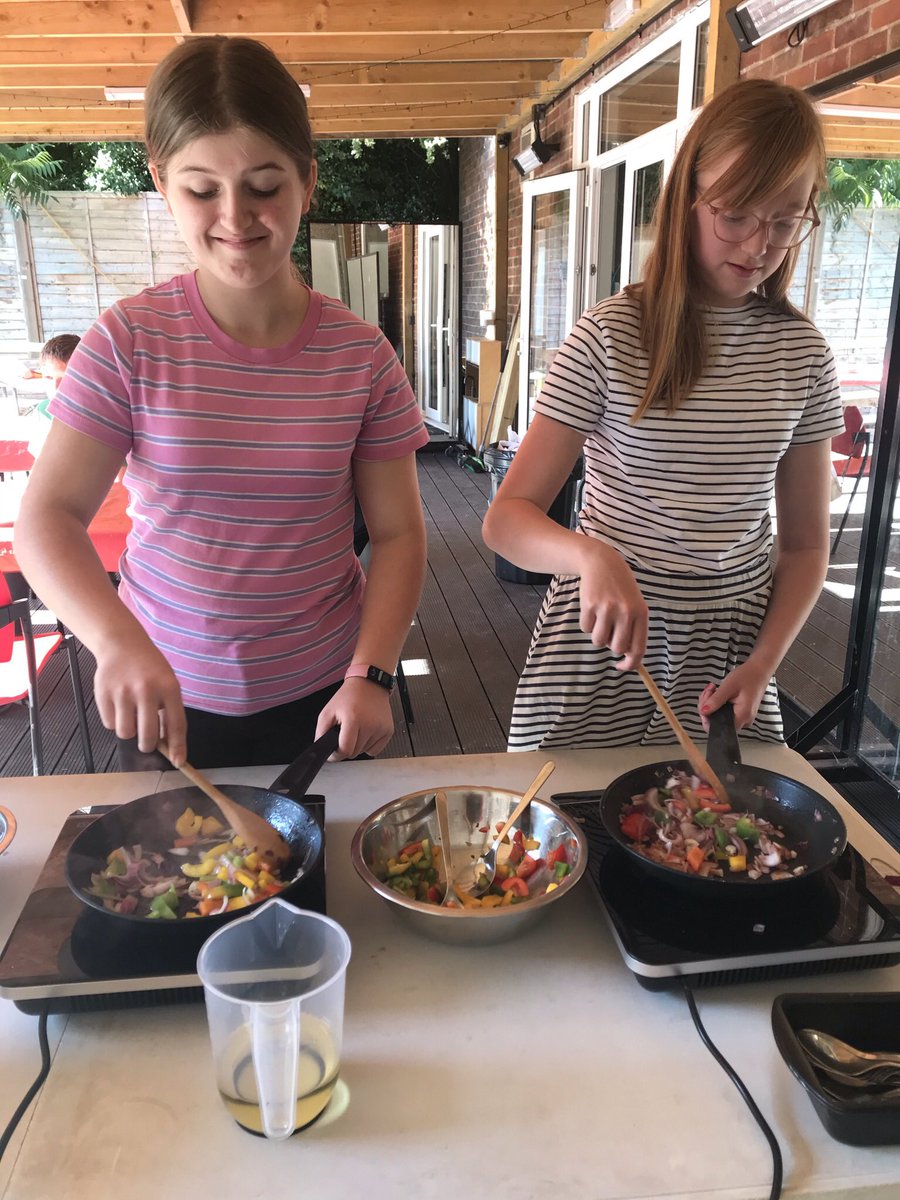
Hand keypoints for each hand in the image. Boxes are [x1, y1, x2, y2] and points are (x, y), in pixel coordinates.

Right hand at [93, 633, 186, 762]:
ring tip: (132, 716)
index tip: (178, 762)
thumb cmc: (150, 668)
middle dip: (148, 745)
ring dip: (129, 731)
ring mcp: (123, 692)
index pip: (177, 724)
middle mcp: (146, 690)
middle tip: (147, 741)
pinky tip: (119, 705)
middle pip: (147, 736)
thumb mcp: (168, 683)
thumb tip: (168, 745)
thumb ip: (169, 711)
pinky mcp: (103, 694)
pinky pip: (109, 724)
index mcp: (169, 687)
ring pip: (125, 733)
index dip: (177, 746)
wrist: (122, 644)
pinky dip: (115, 721)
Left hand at [315, 679, 393, 758]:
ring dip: (358, 745)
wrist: (369, 684)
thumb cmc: (349, 696)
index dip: (336, 753)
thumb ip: (321, 731)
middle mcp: (370, 725)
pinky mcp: (388, 731)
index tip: (335, 749)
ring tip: (357, 728)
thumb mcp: (328, 711)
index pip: (345, 750)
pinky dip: (368, 745)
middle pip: (354, 753)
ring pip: (364, 752)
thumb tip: (324, 748)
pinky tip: (366, 731)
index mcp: (353, 719)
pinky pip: (375, 750)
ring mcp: (381, 729)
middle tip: (345, 732)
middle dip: (347, 746)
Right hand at [578, 542, 648, 670]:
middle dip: (611, 645)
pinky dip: (587, 623)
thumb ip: (633, 629)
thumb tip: (627, 657)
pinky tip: (592, 608)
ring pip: (599, 641)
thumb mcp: (633, 605)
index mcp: (641, 614)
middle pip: (617, 648)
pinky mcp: (590, 605)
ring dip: (598, 635)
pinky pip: (586, 629)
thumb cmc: (620, 588)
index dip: (630, 663)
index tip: (622, 667)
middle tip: (610, 632)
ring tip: (601, 617)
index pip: (638, 648)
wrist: (602, 562)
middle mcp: (626, 612)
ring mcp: (607, 609)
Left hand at [698, 660, 773, 731]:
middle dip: (707, 706)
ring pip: (718, 716)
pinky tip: (716, 692)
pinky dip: (717, 703)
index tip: (704, 703)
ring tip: (713, 689)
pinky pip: (723, 712)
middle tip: (709, 691)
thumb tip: (703, 711)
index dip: (707, 717)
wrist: (759, 670)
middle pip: (717, 721)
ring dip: (711, 703)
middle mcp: (744, 720)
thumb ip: (715, 700)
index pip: (718, 727)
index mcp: (743, 715)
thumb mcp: (728, 686)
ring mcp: (743, 717)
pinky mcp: (740, 713)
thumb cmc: (748, 676)